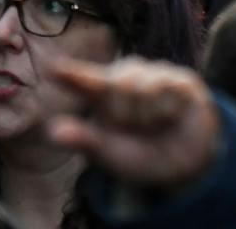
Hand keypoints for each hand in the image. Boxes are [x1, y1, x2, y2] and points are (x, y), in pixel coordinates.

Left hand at [45, 57, 218, 193]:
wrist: (182, 166)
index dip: (72, 74)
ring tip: (154, 125)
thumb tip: (53, 131)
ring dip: (149, 115)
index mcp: (102, 95)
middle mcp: (127, 78)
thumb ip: (84, 140)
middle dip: (124, 112)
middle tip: (132, 128)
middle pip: (118, 83)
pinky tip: (173, 117)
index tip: (53, 68)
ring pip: (146, 87)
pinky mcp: (182, 80)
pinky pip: (173, 90)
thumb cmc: (137, 155)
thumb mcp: (108, 154)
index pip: (83, 80)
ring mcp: (156, 75)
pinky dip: (171, 112)